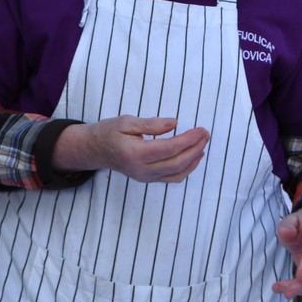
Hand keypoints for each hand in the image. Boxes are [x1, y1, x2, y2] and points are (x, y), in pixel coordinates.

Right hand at [52, 116, 207, 182]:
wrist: (95, 150)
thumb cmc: (109, 132)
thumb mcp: (126, 122)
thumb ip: (152, 124)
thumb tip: (174, 123)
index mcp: (134, 154)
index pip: (169, 149)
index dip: (188, 139)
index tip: (201, 129)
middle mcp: (140, 170)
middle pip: (176, 163)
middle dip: (195, 148)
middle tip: (206, 134)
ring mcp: (144, 177)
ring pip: (177, 174)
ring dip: (194, 160)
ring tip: (203, 143)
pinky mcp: (148, 179)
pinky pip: (172, 178)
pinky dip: (186, 168)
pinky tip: (194, 156)